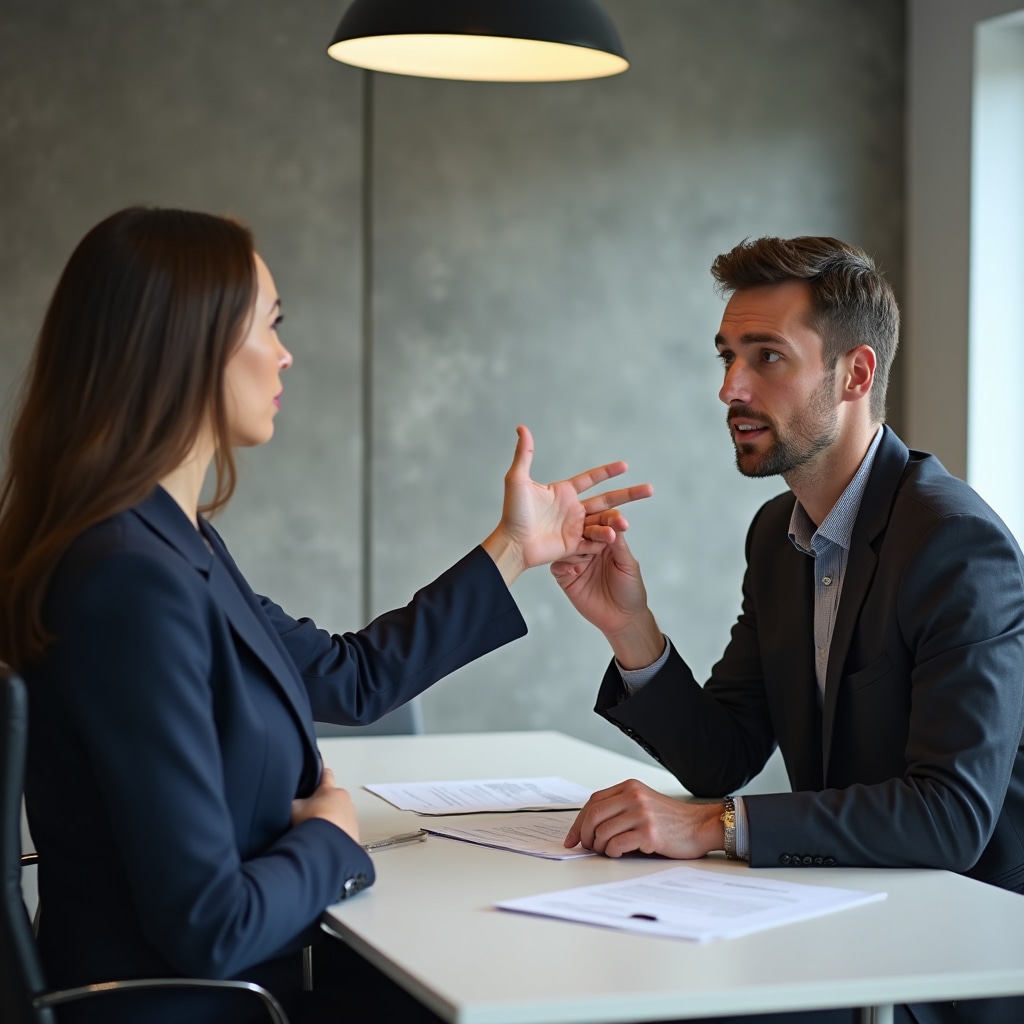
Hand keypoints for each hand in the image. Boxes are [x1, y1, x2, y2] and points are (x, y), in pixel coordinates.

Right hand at [291, 767, 359, 842]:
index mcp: (329, 790)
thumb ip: (296, 801)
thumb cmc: (310, 822)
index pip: (326, 775)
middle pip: (334, 797)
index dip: (322, 774)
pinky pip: (346, 829)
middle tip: (313, 814)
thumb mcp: (295, 808)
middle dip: (326, 803)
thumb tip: (296, 801)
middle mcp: (344, 799)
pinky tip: (328, 840)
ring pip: (342, 813)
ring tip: (321, 831)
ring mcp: (352, 815)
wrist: (327, 845)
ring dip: (334, 819)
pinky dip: (338, 833)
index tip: (321, 772)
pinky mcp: (356, 831)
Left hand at [481, 425, 652, 584]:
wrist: (512, 543)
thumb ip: (524, 454)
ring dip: (616, 522)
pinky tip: (615, 537)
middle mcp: (573, 509)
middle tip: (650, 489)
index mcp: (563, 492)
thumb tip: (522, 428)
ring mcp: (575, 528)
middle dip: (628, 494)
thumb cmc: (513, 513)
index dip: (608, 472)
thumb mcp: (518, 479)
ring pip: (603, 522)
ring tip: (624, 523)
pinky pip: (594, 542)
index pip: (591, 479)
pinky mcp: (574, 546)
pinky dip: (605, 540)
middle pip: (607, 499)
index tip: (625, 465)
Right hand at [550, 531, 663, 667]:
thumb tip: (614, 526)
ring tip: (582, 557)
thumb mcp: (628, 565)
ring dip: (573, 549)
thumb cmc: (630, 591)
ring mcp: (577, 563)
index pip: (602, 525)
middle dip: (585, 532)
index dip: (605, 520)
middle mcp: (590, 550)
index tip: (611, 520)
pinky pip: (558, 567)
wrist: (622, 619)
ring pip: (567, 548)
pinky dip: (562, 566)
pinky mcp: (567, 577)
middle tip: (590, 536)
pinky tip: (573, 571)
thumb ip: (619, 546)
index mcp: (606, 543)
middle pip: (581, 533)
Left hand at [564, 779, 723, 858]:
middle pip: (594, 815)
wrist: (700, 826)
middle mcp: (634, 797)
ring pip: (603, 832)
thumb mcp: (643, 803)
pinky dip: (612, 852)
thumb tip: (589, 828)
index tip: (572, 837)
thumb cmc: (671, 820)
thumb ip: (619, 807)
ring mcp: (641, 814)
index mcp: (629, 787)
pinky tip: (619, 852)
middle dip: (584, 835)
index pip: (593, 802)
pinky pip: (617, 844)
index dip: (578, 821)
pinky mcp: (649, 833)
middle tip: (587, 847)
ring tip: (607, 851)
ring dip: (599, 846)